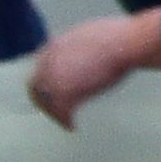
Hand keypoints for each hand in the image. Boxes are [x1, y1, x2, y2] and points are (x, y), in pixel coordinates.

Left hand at [27, 9, 160, 126]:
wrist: (125, 44)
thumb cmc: (120, 37)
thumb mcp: (92, 35)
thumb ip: (80, 47)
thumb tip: (89, 55)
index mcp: (55, 45)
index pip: (41, 67)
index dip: (47, 80)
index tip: (54, 90)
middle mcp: (49, 60)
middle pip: (36, 85)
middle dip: (44, 99)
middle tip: (54, 110)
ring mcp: (55, 77)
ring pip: (45, 102)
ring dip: (54, 113)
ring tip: (66, 121)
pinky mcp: (65, 92)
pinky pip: (60, 112)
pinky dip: (65, 121)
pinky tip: (73, 126)